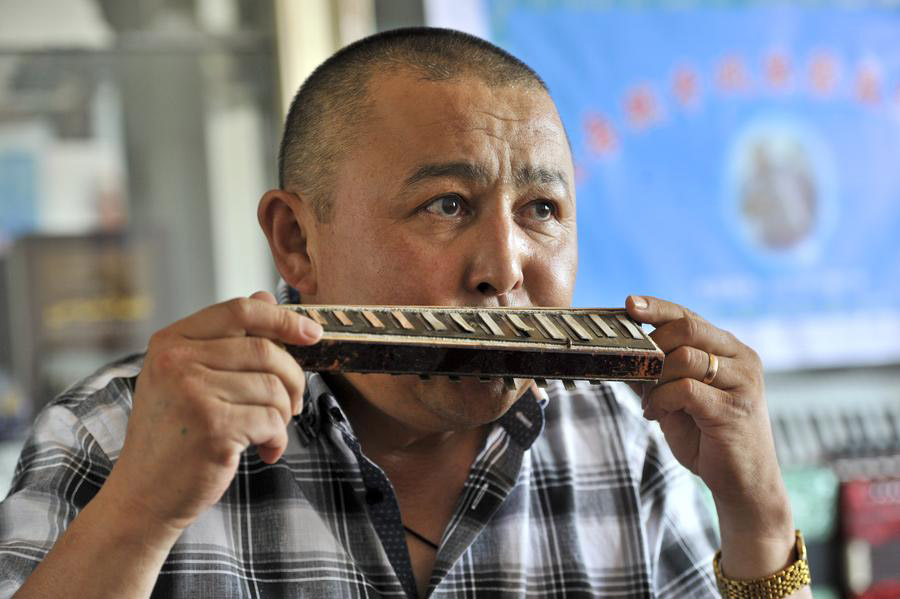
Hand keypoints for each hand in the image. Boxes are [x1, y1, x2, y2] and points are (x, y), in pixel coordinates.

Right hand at [104, 291, 321, 532]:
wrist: (143, 496)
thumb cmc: (173, 435)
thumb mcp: (187, 378)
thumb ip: (225, 338)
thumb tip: (266, 296)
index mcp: (171, 341)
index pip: (240, 310)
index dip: (284, 319)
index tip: (313, 334)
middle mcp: (177, 361)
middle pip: (266, 350)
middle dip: (293, 379)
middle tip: (291, 405)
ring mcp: (193, 393)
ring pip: (274, 387)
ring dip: (283, 414)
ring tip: (268, 432)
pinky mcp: (213, 428)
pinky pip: (272, 420)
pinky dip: (277, 439)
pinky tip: (263, 452)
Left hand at [626, 295, 792, 544]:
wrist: (742, 484)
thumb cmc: (708, 438)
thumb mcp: (679, 398)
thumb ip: (660, 373)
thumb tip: (624, 352)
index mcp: (729, 350)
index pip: (689, 317)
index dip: (657, 308)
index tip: (630, 304)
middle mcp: (741, 359)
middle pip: (688, 328)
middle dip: (652, 343)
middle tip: (636, 366)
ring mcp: (742, 382)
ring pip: (685, 357)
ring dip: (655, 378)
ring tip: (650, 402)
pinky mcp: (735, 409)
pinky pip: (685, 389)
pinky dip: (661, 400)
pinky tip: (656, 414)